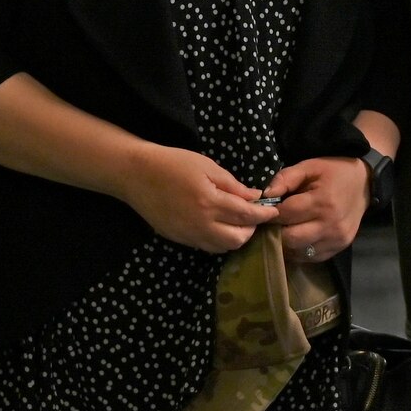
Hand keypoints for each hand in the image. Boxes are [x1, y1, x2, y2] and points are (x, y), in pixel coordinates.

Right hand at [123, 144, 277, 252]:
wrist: (136, 174)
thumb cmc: (173, 163)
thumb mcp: (206, 166)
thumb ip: (232, 184)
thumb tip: (254, 196)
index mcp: (210, 202)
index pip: (246, 216)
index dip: (263, 214)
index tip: (274, 211)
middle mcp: (201, 225)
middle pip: (237, 240)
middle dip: (250, 230)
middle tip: (253, 216)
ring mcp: (189, 235)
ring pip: (223, 248)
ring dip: (236, 238)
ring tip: (238, 222)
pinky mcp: (179, 239)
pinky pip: (207, 247)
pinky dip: (219, 240)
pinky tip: (219, 226)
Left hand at [263, 157, 371, 263]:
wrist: (364, 184)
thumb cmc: (333, 172)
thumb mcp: (309, 166)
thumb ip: (285, 178)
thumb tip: (265, 195)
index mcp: (322, 201)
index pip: (286, 215)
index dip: (271, 213)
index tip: (265, 210)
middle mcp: (330, 224)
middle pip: (291, 238)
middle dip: (276, 231)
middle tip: (271, 223)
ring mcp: (336, 239)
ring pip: (299, 251)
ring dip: (287, 243)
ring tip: (283, 229)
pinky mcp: (339, 248)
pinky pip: (311, 257)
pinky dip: (300, 250)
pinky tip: (297, 237)